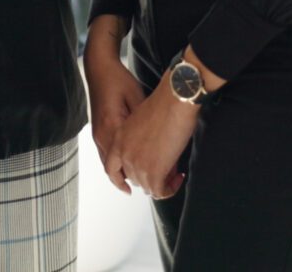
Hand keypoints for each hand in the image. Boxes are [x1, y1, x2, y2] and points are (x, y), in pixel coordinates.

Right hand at [84, 16, 145, 192]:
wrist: (99, 68)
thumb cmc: (119, 80)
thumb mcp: (137, 99)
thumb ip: (144, 124)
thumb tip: (160, 146)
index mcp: (112, 129)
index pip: (128, 163)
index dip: (147, 175)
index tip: (162, 182)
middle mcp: (102, 136)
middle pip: (117, 170)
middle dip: (137, 179)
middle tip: (157, 185)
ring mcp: (98, 135)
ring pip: (110, 166)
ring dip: (126, 175)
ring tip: (145, 184)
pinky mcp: (98, 132)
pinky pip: (107, 157)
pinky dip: (117, 167)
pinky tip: (129, 170)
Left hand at [110, 73, 200, 198]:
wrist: (174, 99)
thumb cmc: (163, 103)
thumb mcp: (140, 121)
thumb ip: (138, 138)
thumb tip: (149, 151)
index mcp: (118, 139)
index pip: (111, 169)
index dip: (119, 181)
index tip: (128, 189)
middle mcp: (124, 153)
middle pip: (134, 179)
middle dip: (151, 178)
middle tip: (167, 171)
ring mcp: (136, 164)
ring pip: (148, 186)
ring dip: (163, 182)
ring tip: (176, 172)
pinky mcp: (153, 172)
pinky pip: (160, 191)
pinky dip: (171, 188)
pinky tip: (180, 176)